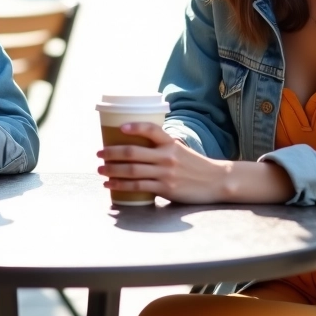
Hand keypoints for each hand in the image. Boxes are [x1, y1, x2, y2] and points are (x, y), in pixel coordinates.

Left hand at [96, 121, 229, 203]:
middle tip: (98, 154)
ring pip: (132, 170)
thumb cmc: (196, 166)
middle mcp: (167, 156)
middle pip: (133, 152)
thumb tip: (138, 146)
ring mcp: (166, 173)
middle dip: (111, 153)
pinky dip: (121, 186)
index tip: (120, 128)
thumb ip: (163, 147)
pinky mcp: (165, 189)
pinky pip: (138, 187)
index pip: (151, 130)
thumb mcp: (181, 150)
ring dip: (112, 170)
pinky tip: (110, 185)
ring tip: (100, 170)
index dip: (135, 127)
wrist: (217, 182)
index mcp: (171, 143)